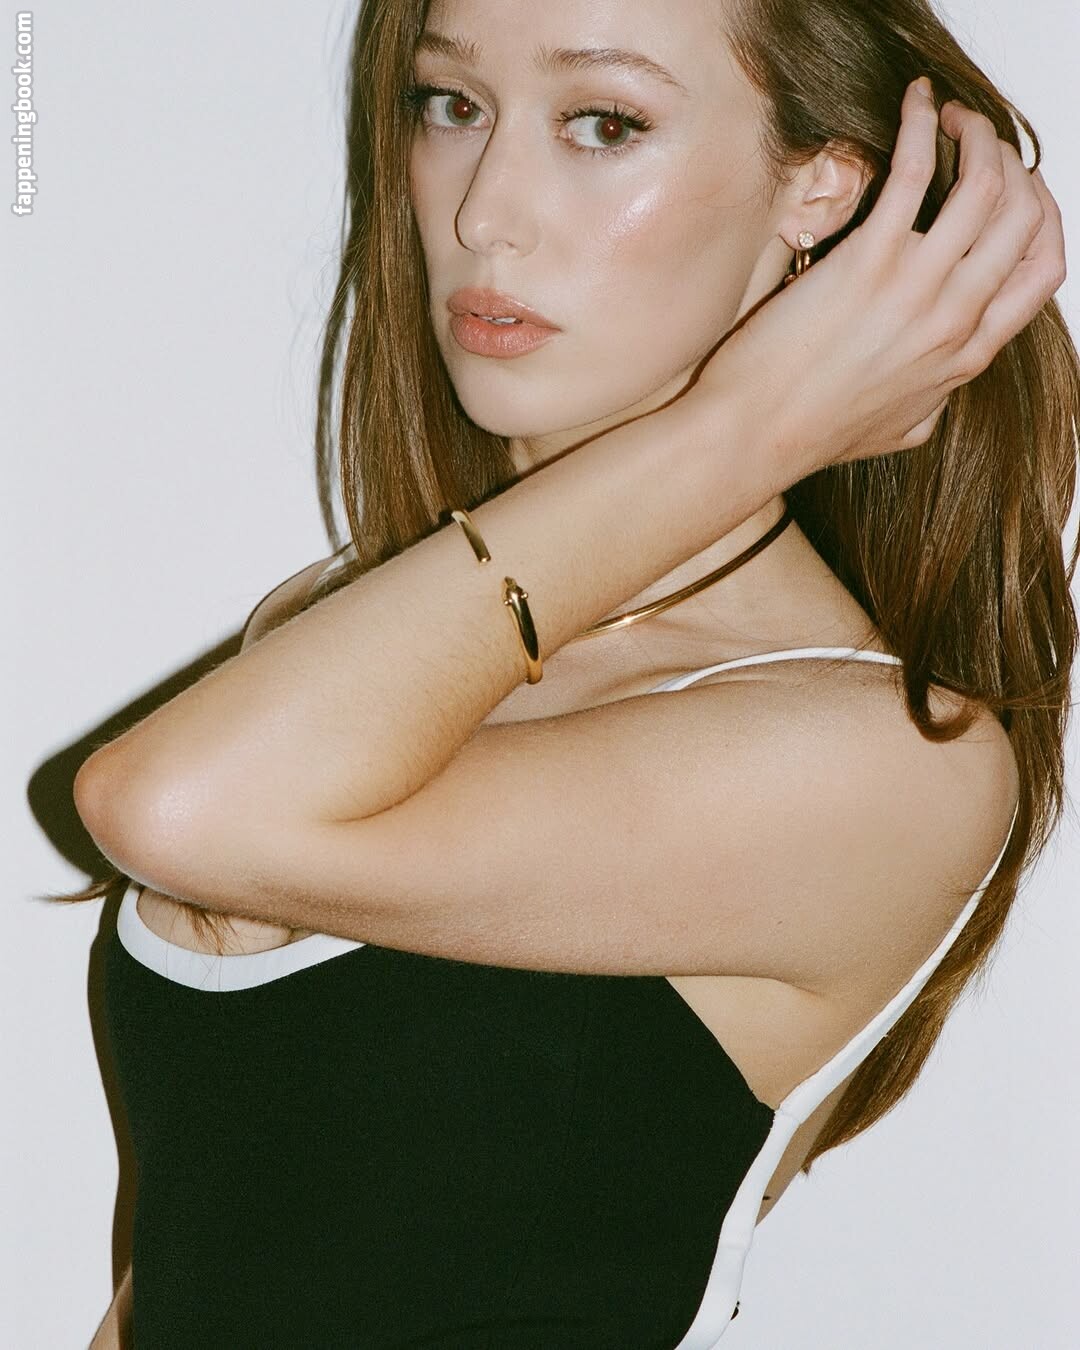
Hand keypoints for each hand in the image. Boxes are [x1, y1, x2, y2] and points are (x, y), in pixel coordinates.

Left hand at [699, 77, 1066, 473]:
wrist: (755, 435)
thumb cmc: (813, 435)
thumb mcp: (901, 428)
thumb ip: (936, 399)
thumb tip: (944, 386)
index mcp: (968, 356)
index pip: (1044, 269)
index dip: (1041, 218)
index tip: (1016, 195)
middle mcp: (955, 319)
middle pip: (1026, 216)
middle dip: (1013, 165)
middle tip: (978, 144)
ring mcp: (917, 289)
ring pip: (988, 185)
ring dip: (979, 135)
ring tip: (954, 117)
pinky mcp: (868, 262)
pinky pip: (915, 171)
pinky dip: (923, 124)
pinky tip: (917, 103)